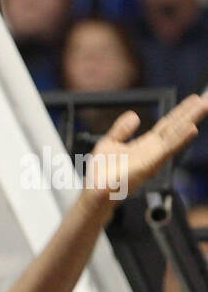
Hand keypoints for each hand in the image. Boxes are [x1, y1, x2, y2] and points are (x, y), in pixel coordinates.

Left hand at [84, 93, 207, 205]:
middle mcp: (153, 150)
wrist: (94, 193)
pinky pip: (167, 149)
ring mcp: (153, 157)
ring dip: (191, 120)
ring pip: (176, 134)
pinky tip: (192, 128)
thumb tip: (134, 115)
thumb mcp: (109, 143)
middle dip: (192, 112)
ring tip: (204, 105)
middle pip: (176, 127)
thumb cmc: (102, 174)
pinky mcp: (149, 165)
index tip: (194, 98)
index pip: (168, 124)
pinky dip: (180, 138)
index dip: (181, 111)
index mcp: (146, 145)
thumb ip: (122, 130)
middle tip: (207, 98)